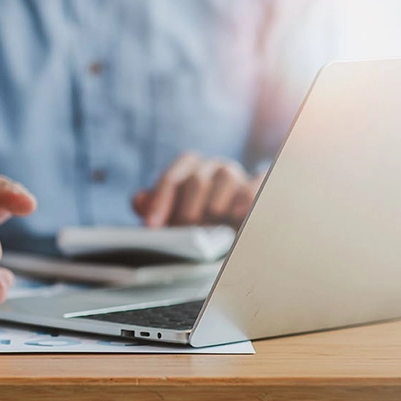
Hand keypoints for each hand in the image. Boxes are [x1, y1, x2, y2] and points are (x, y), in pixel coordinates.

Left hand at [132, 152, 263, 229]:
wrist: (239, 228)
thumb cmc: (200, 221)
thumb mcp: (173, 216)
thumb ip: (153, 207)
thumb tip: (139, 200)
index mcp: (190, 167)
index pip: (172, 178)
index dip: (160, 201)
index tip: (152, 226)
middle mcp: (213, 166)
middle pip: (197, 180)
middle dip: (187, 211)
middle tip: (184, 234)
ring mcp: (238, 174)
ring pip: (226, 177)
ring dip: (215, 207)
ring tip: (210, 230)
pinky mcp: (261, 185)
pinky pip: (253, 185)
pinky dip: (246, 198)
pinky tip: (238, 216)